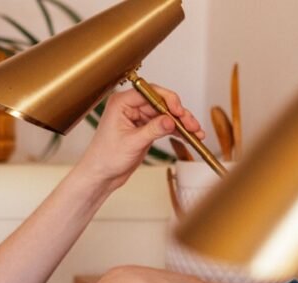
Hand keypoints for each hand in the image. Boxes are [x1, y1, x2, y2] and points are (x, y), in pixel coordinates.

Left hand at [75, 87, 203, 193]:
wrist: (101, 175)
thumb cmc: (106, 158)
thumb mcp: (132, 143)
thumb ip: (153, 130)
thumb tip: (170, 120)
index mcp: (121, 103)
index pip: (150, 92)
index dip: (168, 100)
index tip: (179, 111)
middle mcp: (130, 107)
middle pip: (161, 103)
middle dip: (179, 114)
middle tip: (192, 125)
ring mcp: (138, 117)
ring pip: (166, 114)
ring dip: (181, 123)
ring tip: (195, 132)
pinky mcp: (144, 128)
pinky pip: (164, 125)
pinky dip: (176, 130)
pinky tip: (188, 136)